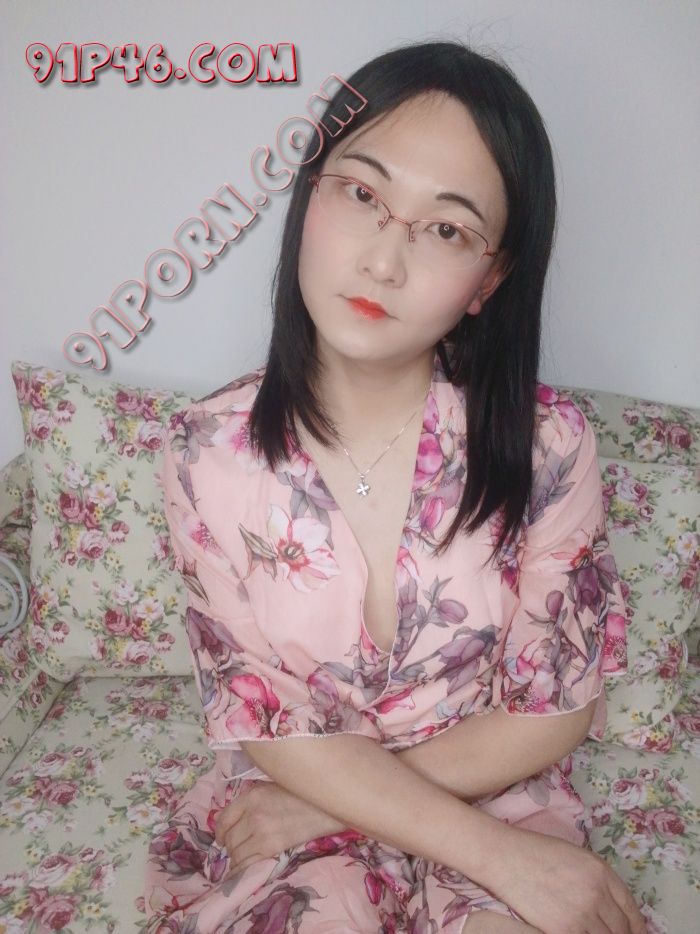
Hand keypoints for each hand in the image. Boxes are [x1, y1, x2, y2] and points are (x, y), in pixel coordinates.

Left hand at [214, 780, 344, 877]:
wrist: (325, 808)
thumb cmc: (300, 795)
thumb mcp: (271, 787)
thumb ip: (251, 800)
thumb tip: (231, 818)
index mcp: (252, 796)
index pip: (223, 818)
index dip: (219, 831)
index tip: (222, 837)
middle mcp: (253, 814)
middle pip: (228, 838)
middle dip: (228, 845)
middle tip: (234, 848)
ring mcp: (261, 832)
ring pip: (235, 853)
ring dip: (235, 858)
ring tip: (241, 858)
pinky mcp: (272, 848)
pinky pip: (247, 864)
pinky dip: (240, 870)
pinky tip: (241, 871)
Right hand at [483, 826, 646, 933]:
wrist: (506, 857)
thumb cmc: (536, 852)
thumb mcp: (576, 856)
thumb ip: (597, 879)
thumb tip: (610, 904)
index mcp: (602, 872)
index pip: (631, 909)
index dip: (637, 927)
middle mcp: (597, 893)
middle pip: (622, 929)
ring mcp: (582, 914)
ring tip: (593, 933)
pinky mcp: (564, 930)